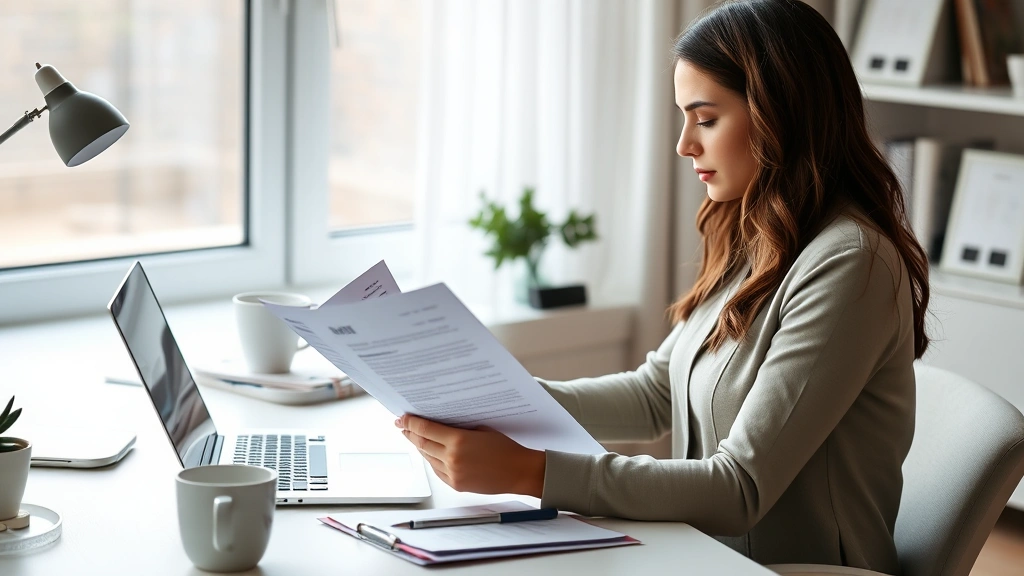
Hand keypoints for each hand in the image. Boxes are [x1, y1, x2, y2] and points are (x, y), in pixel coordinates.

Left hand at [395, 415, 545, 496]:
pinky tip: (431, 454)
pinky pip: (437, 471)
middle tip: (403, 426)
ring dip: (420, 447)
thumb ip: (459, 429)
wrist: (519, 472)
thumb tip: (440, 425)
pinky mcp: (456, 485)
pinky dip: (431, 460)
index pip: (426, 430)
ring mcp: (453, 474)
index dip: (411, 423)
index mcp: (458, 441)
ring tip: (415, 438)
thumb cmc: (506, 450)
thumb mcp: (481, 430)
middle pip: (422, 444)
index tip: (402, 418)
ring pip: (428, 458)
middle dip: (410, 434)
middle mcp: (452, 458)